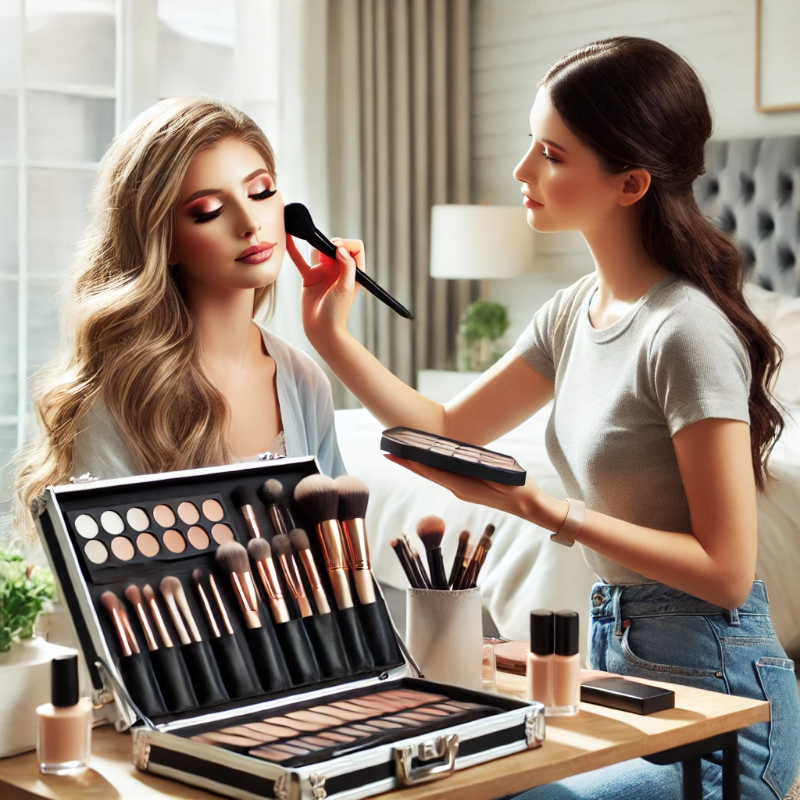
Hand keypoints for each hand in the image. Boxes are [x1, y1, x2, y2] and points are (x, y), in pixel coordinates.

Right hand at [286, 235, 364, 342]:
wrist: (322, 329)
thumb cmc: (337, 312)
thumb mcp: (345, 288)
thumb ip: (347, 267)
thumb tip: (340, 248)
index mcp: (353, 271)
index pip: (355, 248)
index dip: (346, 243)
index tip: (336, 249)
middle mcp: (339, 269)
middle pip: (336, 246)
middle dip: (328, 242)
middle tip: (323, 250)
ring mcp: (324, 272)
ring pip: (318, 250)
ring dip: (312, 242)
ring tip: (305, 234)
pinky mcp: (309, 277)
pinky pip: (300, 261)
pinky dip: (294, 250)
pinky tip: (288, 239)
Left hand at [383, 454, 543, 522]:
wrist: (528, 507)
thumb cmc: (520, 492)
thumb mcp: (510, 483)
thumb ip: (497, 480)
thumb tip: (483, 474)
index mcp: (465, 487)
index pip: (433, 473)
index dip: (414, 464)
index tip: (397, 455)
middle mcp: (458, 489)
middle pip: (427, 474)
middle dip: (407, 463)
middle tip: (388, 452)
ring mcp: (461, 489)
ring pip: (433, 475)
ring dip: (416, 465)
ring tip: (401, 454)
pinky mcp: (465, 487)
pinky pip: (442, 476)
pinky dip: (429, 467)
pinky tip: (425, 461)